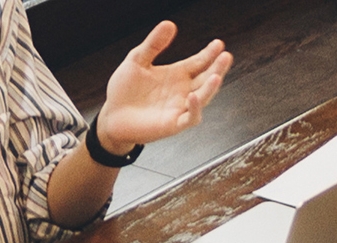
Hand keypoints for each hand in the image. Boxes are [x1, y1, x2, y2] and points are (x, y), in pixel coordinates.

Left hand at [95, 21, 229, 152]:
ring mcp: (180, 108)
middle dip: (218, 68)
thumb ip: (153, 44)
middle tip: (226, 56)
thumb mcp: (137, 60)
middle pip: (206, 78)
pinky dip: (194, 108)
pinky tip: (193, 96)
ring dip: (211, 88)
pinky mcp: (173, 124)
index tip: (218, 43)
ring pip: (203, 97)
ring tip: (216, 76)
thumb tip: (169, 24)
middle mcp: (183, 91)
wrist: (111, 115)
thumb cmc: (124, 90)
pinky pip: (190, 117)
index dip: (210, 53)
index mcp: (177, 75)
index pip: (199, 62)